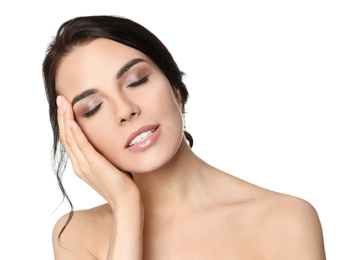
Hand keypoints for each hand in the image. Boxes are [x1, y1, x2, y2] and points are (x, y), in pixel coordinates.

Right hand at [56, 95, 140, 210]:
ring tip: (63, 103)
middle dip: (62, 116)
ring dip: (65, 119)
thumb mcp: (110, 165)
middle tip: (60, 99)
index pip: (70, 140)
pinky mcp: (94, 165)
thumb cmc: (121, 184)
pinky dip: (75, 132)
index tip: (65, 107)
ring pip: (70, 138)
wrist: (126, 201)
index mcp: (82, 165)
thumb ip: (103, 155)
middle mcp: (79, 165)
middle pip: (66, 137)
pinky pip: (82, 146)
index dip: (65, 123)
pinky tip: (71, 120)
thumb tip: (106, 142)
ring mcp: (85, 165)